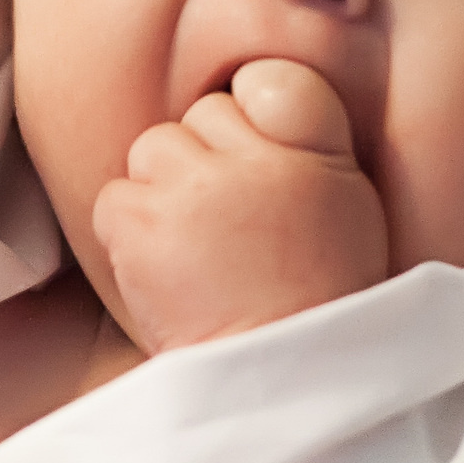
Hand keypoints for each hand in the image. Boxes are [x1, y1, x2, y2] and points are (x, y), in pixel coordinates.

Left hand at [92, 59, 388, 351]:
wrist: (275, 382)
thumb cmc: (315, 294)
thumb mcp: (348, 203)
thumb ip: (310, 141)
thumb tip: (259, 89)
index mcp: (316, 152)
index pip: (267, 80)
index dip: (254, 117)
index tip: (258, 161)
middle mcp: (254, 160)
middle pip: (202, 114)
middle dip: (206, 158)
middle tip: (227, 223)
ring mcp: (192, 189)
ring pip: (154, 148)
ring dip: (164, 189)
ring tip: (194, 246)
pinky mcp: (140, 222)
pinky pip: (115, 196)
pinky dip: (129, 227)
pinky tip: (164, 266)